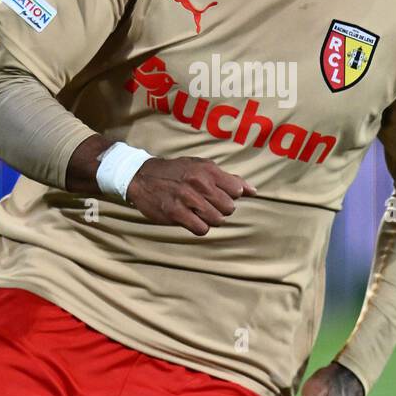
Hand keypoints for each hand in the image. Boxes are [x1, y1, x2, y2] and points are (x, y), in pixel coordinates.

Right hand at [126, 156, 256, 235]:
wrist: (143, 177)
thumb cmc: (177, 172)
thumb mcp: (201, 166)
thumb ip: (227, 178)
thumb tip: (253, 190)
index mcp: (207, 170)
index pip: (236, 189)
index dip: (232, 195)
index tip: (221, 195)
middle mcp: (199, 183)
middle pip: (228, 207)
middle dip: (222, 209)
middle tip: (209, 205)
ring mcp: (187, 199)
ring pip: (217, 219)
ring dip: (211, 219)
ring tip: (201, 213)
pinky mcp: (176, 213)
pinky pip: (200, 229)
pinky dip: (199, 227)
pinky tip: (193, 220)